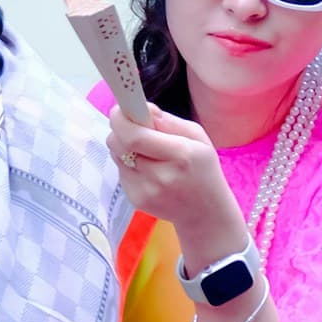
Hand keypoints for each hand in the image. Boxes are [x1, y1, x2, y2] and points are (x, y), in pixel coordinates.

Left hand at [107, 106, 243, 258]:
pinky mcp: (136, 200)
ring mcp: (146, 191)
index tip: (121, 109)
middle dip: (119, 128)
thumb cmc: (202, 168)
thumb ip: (168, 121)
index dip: (121, 119)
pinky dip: (128, 163)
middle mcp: (161, 176)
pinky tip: (147, 168)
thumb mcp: (197, 138)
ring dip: (124, 146)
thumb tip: (141, 109)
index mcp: (181, 155)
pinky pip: (120, 171)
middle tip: (131, 124)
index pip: (134, 136)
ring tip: (146, 150)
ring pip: (116, 155)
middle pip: (119, 144)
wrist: (205, 212)